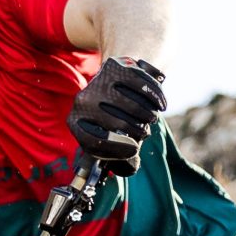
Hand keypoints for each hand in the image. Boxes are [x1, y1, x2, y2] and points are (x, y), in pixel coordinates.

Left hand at [69, 57, 165, 176]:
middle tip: (145, 132)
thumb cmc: (116, 119)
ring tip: (150, 118)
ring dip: (149, 116)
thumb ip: (122, 159)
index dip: (117, 149)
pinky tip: (160, 104)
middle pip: (119, 124)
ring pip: (133, 106)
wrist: (118, 81)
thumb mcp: (114, 141)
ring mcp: (97, 83)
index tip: (135, 149)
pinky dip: (155, 97)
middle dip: (139, 132)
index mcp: (76, 122)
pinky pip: (142, 86)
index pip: (94, 141)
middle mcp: (82, 102)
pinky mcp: (114, 68)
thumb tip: (129, 167)